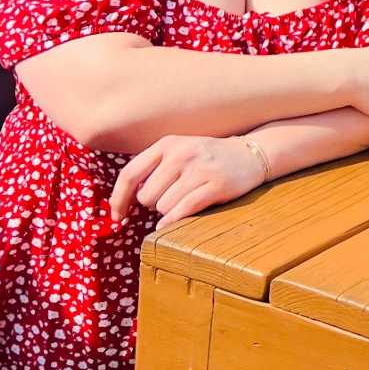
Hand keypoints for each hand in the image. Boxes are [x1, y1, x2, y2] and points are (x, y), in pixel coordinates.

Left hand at [110, 135, 265, 230]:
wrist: (251, 154)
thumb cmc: (207, 158)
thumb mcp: (179, 152)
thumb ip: (152, 168)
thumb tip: (123, 200)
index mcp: (167, 144)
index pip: (129, 174)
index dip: (118, 199)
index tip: (117, 216)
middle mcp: (181, 153)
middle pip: (146, 196)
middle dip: (153, 205)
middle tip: (168, 200)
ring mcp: (200, 168)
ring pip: (164, 206)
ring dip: (169, 211)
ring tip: (184, 200)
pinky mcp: (217, 184)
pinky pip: (184, 209)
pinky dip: (172, 221)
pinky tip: (169, 225)